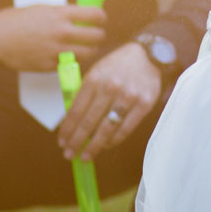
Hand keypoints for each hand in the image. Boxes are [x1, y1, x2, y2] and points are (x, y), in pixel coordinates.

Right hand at [0, 4, 105, 70]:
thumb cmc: (16, 21)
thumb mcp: (43, 9)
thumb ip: (63, 13)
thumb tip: (82, 14)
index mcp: (61, 14)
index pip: (96, 15)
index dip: (101, 18)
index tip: (100, 20)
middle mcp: (62, 32)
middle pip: (97, 36)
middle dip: (98, 35)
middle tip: (95, 35)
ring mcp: (57, 50)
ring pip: (88, 53)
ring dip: (89, 50)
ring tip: (84, 47)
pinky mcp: (50, 65)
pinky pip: (70, 64)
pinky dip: (71, 60)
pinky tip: (66, 55)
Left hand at [57, 41, 161, 160]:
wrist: (148, 55)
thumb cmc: (117, 66)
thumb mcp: (96, 72)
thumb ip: (84, 93)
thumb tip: (71, 121)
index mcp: (94, 79)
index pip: (75, 111)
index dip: (67, 129)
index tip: (62, 141)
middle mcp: (110, 88)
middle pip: (89, 123)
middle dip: (76, 142)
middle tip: (68, 154)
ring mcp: (128, 97)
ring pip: (107, 129)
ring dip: (94, 147)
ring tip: (85, 156)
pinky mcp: (144, 104)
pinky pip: (125, 129)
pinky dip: (113, 141)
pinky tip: (104, 146)